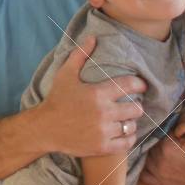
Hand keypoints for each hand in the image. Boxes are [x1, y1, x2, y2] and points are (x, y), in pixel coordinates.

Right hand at [35, 36, 145, 157]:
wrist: (44, 128)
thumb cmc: (56, 99)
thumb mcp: (65, 74)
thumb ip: (80, 55)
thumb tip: (93, 37)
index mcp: (98, 93)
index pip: (129, 85)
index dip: (139, 84)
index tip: (141, 86)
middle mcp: (103, 112)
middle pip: (136, 108)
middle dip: (136, 105)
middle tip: (132, 105)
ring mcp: (103, 131)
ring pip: (132, 126)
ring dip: (131, 122)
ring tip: (126, 119)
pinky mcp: (102, 146)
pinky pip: (126, 143)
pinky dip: (129, 138)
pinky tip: (124, 133)